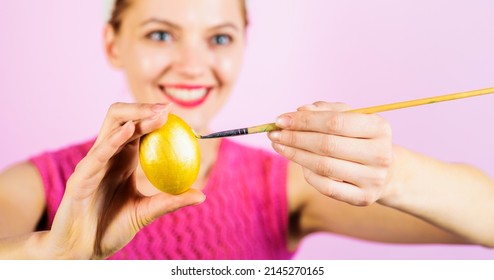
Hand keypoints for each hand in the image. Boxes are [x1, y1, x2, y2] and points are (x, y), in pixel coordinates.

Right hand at [45, 103, 204, 258]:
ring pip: (110, 128)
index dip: (154, 116)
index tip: (176, 112)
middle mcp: (106, 156)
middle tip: (167, 108)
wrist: (82, 252)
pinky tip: (131, 131)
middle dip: (143, 108)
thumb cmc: (110, 229)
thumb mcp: (145, 212)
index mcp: (121, 160)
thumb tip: (202, 195)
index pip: (137, 128)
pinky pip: (97, 155)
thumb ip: (170, 201)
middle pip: (121, 118)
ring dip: (134, 117)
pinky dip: (114, 140)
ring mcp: (92, 165)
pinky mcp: (80, 179)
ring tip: (157, 114)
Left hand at [268, 102, 392, 205]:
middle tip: (273, 134)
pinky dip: (308, 173)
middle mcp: (380, 154)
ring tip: (278, 145)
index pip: (335, 122)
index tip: (280, 119)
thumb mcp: (349, 118)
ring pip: (323, 166)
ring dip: (295, 155)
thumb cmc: (359, 138)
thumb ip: (326, 110)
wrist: (384, 171)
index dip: (304, 120)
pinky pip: (326, 187)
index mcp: (379, 128)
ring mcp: (373, 179)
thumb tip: (300, 110)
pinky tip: (298, 162)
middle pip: (327, 145)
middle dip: (295, 138)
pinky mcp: (363, 198)